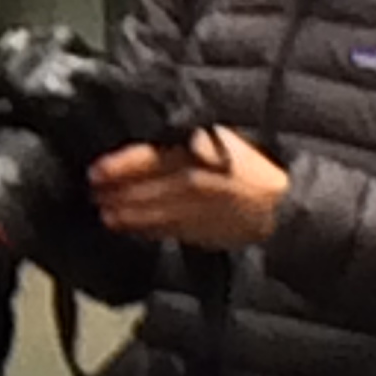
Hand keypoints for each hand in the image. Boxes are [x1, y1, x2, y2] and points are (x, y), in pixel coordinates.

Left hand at [91, 128, 287, 249]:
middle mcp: (193, 183)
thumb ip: (187, 141)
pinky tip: (130, 229)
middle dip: (114, 194)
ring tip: (105, 215)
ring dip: (124, 215)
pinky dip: (145, 230)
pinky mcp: (199, 234)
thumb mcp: (219, 142)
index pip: (148, 160)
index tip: (95, 171)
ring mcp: (195, 212)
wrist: (283, 208)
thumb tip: (152, 145)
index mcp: (198, 155)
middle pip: (143, 189)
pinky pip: (165, 231)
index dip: (119, 167)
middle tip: (92, 194)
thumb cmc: (251, 170)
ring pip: (150, 213)